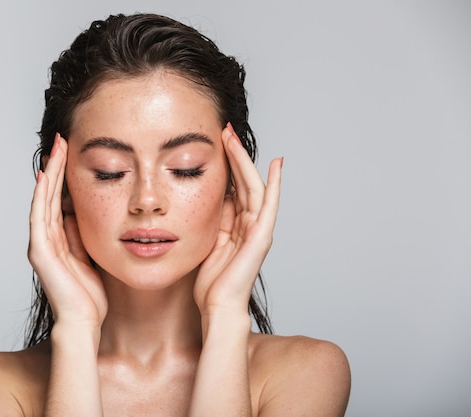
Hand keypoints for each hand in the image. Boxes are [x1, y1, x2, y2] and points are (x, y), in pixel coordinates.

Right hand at [28, 133, 107, 328]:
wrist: (84, 321)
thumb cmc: (90, 295)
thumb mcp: (90, 255)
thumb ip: (83, 235)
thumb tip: (82, 212)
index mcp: (59, 239)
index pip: (59, 199)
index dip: (64, 175)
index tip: (71, 151)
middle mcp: (46, 238)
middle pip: (49, 194)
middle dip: (56, 166)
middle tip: (62, 139)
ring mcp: (41, 244)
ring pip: (44, 200)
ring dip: (50, 173)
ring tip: (57, 148)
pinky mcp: (40, 252)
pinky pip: (41, 217)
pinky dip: (43, 195)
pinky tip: (48, 175)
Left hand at [194, 123, 281, 317]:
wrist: (217, 307)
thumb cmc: (211, 281)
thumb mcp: (207, 241)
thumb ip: (213, 219)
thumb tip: (209, 196)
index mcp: (236, 224)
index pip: (233, 186)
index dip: (227, 164)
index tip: (216, 141)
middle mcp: (250, 224)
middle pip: (245, 181)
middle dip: (235, 155)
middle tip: (225, 130)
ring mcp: (258, 230)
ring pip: (255, 187)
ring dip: (245, 162)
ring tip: (233, 138)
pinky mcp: (262, 237)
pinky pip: (269, 206)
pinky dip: (275, 184)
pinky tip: (276, 165)